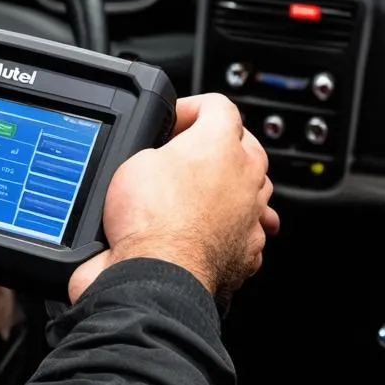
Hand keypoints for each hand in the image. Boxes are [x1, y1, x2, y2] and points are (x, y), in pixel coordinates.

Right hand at [69, 94, 277, 302]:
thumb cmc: (147, 221)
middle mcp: (245, 176)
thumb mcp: (132, 161)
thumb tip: (157, 158)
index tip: (171, 122)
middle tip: (182, 156)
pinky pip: (247, 230)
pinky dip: (229, 229)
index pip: (218, 106)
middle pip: (243, 145)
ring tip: (195, 195)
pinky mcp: (249, 251)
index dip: (190, 108)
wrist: (155, 278)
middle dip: (214, 147)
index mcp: (219, 143)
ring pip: (251, 188)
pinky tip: (207, 232)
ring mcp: (252, 216)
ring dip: (226, 188)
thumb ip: (157, 150)